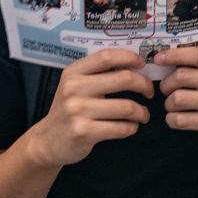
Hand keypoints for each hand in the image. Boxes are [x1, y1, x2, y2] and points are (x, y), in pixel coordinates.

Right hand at [29, 49, 152, 167]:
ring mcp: (78, 111)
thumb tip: (134, 63)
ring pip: (126, 106)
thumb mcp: (75, 85)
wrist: (48, 141)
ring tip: (143, 114)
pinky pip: (121, 128)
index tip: (143, 64)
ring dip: (141, 111)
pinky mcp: (84, 132)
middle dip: (144, 85)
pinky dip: (132, 127)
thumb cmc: (70, 109)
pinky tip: (131, 127)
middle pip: (123, 78)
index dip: (130, 58)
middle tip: (149, 92)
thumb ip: (98, 73)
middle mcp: (74, 88)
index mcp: (73, 72)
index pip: (107, 56)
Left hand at [156, 47, 197, 151]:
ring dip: (169, 103)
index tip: (159, 58)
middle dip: (167, 83)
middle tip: (166, 89)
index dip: (175, 55)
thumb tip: (172, 60)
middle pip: (183, 76)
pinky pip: (182, 120)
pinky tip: (176, 119)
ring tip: (173, 105)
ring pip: (178, 98)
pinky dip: (172, 119)